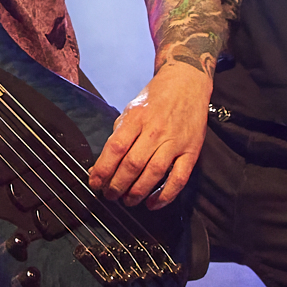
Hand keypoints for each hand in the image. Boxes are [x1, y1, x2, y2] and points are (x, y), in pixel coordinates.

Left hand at [87, 63, 210, 209]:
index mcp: (136, 118)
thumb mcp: (131, 109)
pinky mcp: (191, 151)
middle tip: (110, 195)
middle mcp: (155, 130)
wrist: (187, 83)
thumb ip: (118, 134)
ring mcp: (175, 141)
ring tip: (127, 200)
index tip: (95, 183)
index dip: (102, 170)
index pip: (115, 149)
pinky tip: (153, 203)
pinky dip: (165, 195)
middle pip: (132, 165)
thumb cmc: (156, 98)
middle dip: (117, 185)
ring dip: (137, 192)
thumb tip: (103, 163)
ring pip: (153, 174)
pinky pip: (178, 179)